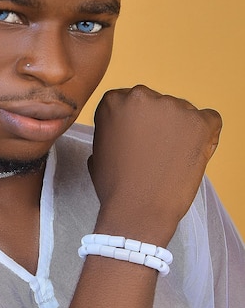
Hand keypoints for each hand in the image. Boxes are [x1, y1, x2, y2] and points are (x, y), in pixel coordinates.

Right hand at [89, 85, 221, 245]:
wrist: (137, 211)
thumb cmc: (115, 185)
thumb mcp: (99, 148)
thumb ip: (113, 128)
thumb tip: (127, 127)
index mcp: (114, 101)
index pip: (131, 101)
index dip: (136, 123)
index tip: (137, 140)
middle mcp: (142, 96)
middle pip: (157, 104)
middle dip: (158, 124)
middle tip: (155, 151)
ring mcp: (173, 107)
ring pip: (182, 113)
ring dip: (179, 131)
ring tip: (171, 160)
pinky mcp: (200, 122)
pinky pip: (210, 120)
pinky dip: (206, 135)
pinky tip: (192, 153)